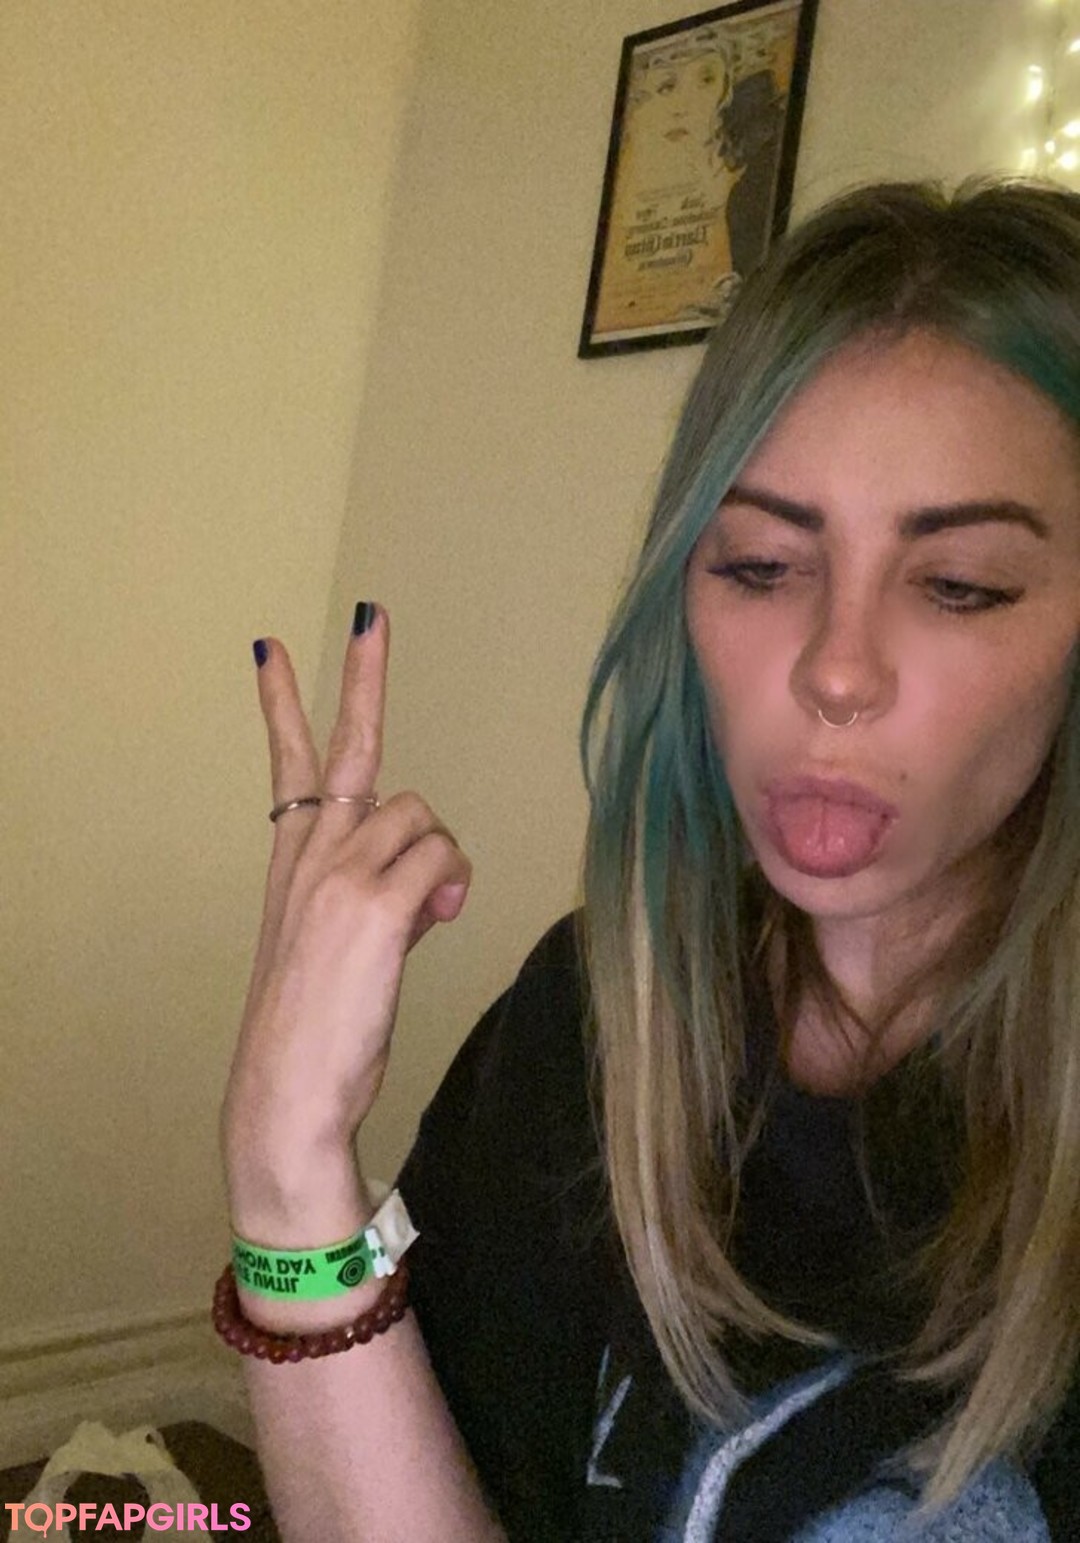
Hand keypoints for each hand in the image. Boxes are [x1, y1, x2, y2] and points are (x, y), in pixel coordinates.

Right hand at [220, 604, 470, 1222]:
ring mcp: (338, 874)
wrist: (286, 1091)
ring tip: (431, 909)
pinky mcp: (373, 904)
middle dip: (363, 680)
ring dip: (439, 857)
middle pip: (349, 751)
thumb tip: (439, 883)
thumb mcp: (347, 951)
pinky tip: (436, 918)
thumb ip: (391, 898)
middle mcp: (309, 855)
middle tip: (371, 619)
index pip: (287, 764)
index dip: (284, 703)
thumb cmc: (317, 1028)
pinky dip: (449, 887)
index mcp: (291, 862)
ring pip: (420, 816)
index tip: (269, 648)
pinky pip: (440, 861)